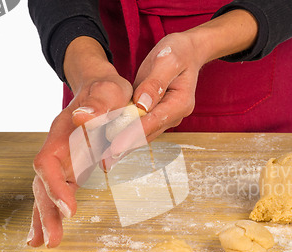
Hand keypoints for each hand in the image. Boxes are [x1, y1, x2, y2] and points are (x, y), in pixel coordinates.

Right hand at [28, 37, 131, 247]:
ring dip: (46, 217)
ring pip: (47, 190)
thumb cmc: (107, 90)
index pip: (48, 162)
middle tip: (52, 241)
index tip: (69, 210)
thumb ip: (99, 103)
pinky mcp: (73, 165)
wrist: (101, 87)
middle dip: (46, 212)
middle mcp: (58, 147)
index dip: (55, 187)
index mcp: (64, 132)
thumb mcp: (109, 91)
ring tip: (44, 243)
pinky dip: (53, 210)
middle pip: (43, 183)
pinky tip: (50, 228)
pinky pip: (59, 190)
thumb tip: (83, 116)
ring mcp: (64, 158)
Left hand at [108, 9, 258, 155]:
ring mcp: (167, 117)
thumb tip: (142, 105)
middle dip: (126, 145)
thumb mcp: (167, 60)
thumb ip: (155, 83)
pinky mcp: (157, 115)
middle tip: (105, 158)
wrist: (187, 52)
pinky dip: (127, 135)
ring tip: (104, 156)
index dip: (133, 134)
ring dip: (125, 145)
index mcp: (180, 103)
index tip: (116, 145)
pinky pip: (141, 128)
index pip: (153, 122)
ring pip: (144, 135)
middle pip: (148, 134)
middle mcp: (175, 115)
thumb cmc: (178, 53)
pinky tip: (110, 143)